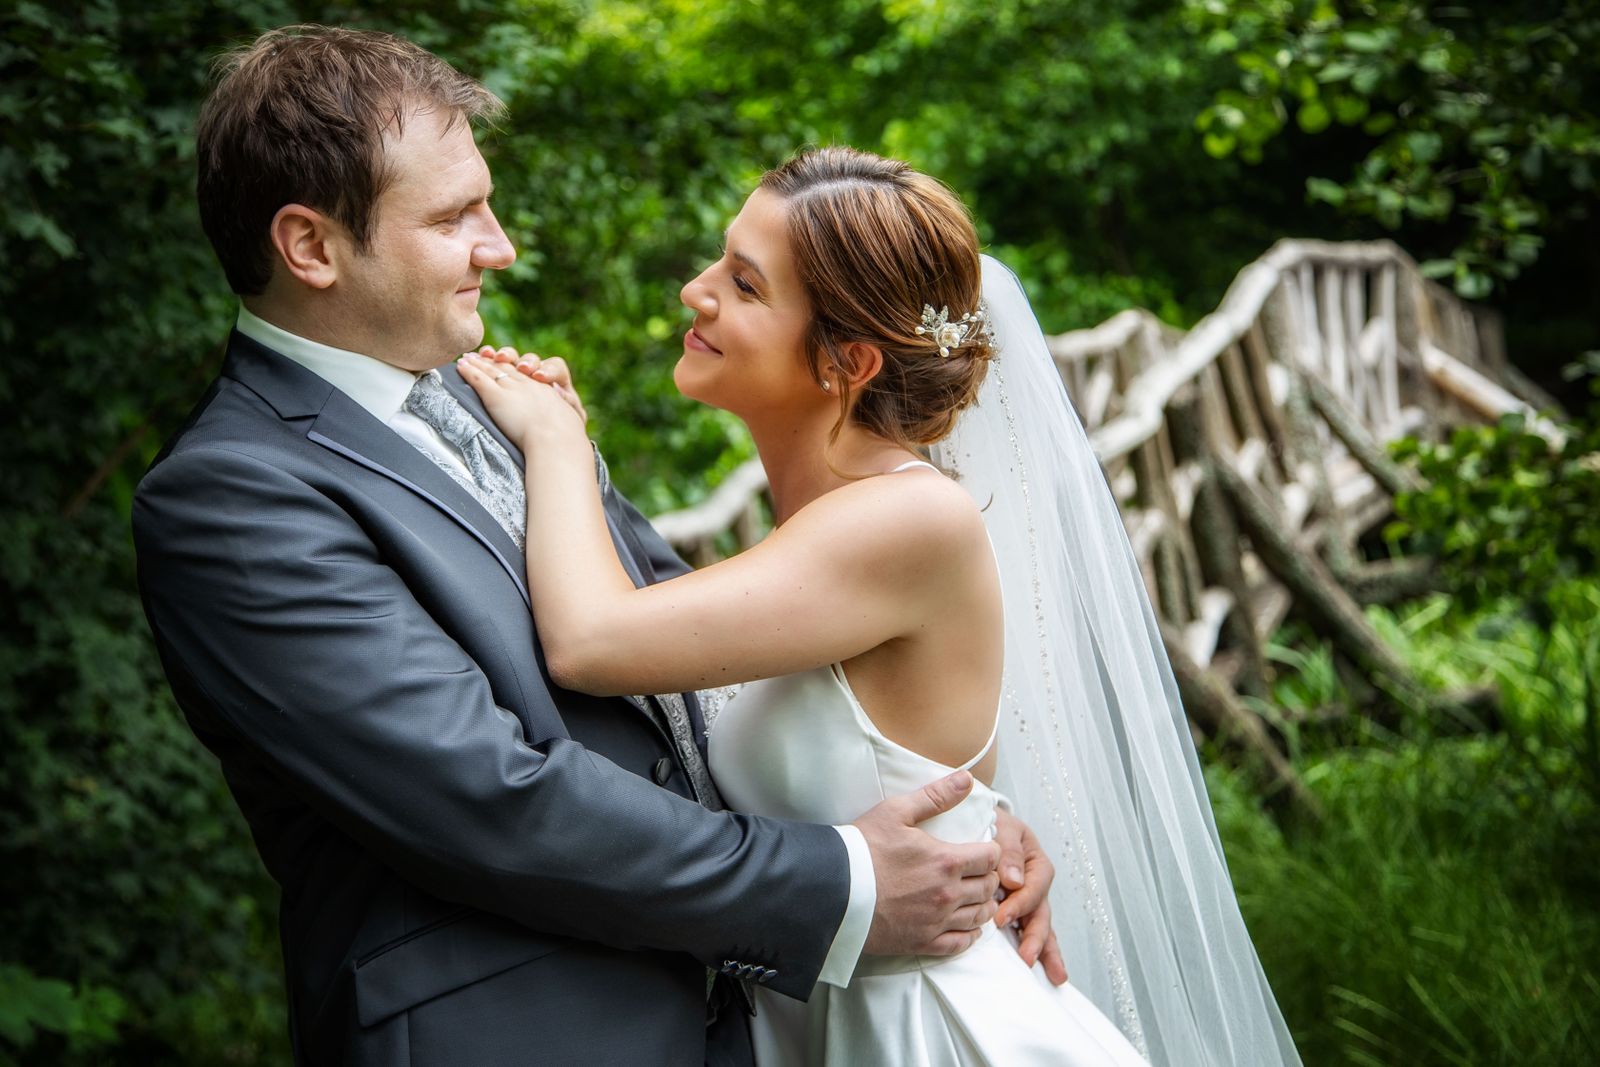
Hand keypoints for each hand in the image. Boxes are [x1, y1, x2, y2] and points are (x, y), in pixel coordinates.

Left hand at [457, 352, 587, 459]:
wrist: (556, 438)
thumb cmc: (565, 436)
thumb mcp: (571, 418)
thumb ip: (564, 409)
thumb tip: (560, 400)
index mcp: (546, 387)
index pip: (528, 371)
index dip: (515, 365)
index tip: (505, 361)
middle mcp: (528, 382)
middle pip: (509, 365)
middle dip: (495, 359)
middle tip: (483, 353)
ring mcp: (513, 387)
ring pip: (493, 369)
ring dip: (478, 362)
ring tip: (466, 358)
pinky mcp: (497, 396)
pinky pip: (479, 379)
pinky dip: (469, 371)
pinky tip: (460, 366)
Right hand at [854, 770, 1001, 956]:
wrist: (833, 889)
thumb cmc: (862, 847)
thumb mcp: (896, 811)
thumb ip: (935, 796)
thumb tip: (967, 778)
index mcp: (946, 861)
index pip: (991, 858)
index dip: (991, 851)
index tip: (983, 850)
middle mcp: (948, 894)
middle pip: (988, 887)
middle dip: (989, 877)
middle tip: (979, 872)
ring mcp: (936, 922)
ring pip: (979, 916)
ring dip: (983, 905)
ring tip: (977, 897)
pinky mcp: (922, 943)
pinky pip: (960, 943)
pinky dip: (970, 935)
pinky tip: (968, 927)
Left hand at [992, 809, 1067, 984]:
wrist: (975, 822)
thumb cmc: (988, 822)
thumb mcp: (1000, 825)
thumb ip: (1007, 847)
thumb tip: (1013, 880)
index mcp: (1034, 861)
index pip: (1034, 885)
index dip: (1021, 903)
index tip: (1001, 917)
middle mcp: (1034, 883)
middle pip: (1041, 911)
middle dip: (1036, 937)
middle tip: (1026, 957)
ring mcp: (1027, 899)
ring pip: (1039, 926)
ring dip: (1044, 950)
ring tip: (1054, 975)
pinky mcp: (1015, 911)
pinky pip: (1026, 931)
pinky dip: (1035, 949)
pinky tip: (1042, 970)